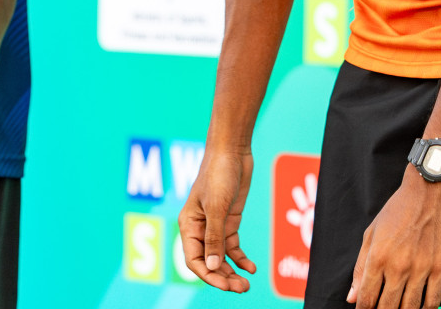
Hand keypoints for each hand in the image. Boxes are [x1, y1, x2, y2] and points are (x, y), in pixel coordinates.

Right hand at [177, 149, 256, 290]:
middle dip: (223, 277)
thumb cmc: (218, 174)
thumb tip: (213, 266)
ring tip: (247, 284)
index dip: (208, 275)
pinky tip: (251, 268)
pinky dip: (241, 258)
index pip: (194, 260)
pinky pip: (232, 246)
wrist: (232, 151)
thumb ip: (214, 237)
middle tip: (242, 289)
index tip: (226, 285)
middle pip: (209, 262)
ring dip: (232, 271)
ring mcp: (215, 225)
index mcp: (188, 225)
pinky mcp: (229, 220)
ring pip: (221, 257)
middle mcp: (200, 228)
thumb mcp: (216, 207)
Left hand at [348, 170, 440, 308]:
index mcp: (377, 257)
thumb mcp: (371, 234)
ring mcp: (421, 268)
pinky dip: (425, 308)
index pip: (367, 298)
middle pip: (388, 307)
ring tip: (398, 308)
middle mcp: (398, 266)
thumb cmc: (396, 211)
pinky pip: (433, 300)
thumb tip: (352, 297)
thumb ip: (360, 267)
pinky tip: (418, 307)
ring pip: (410, 307)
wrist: (428, 192)